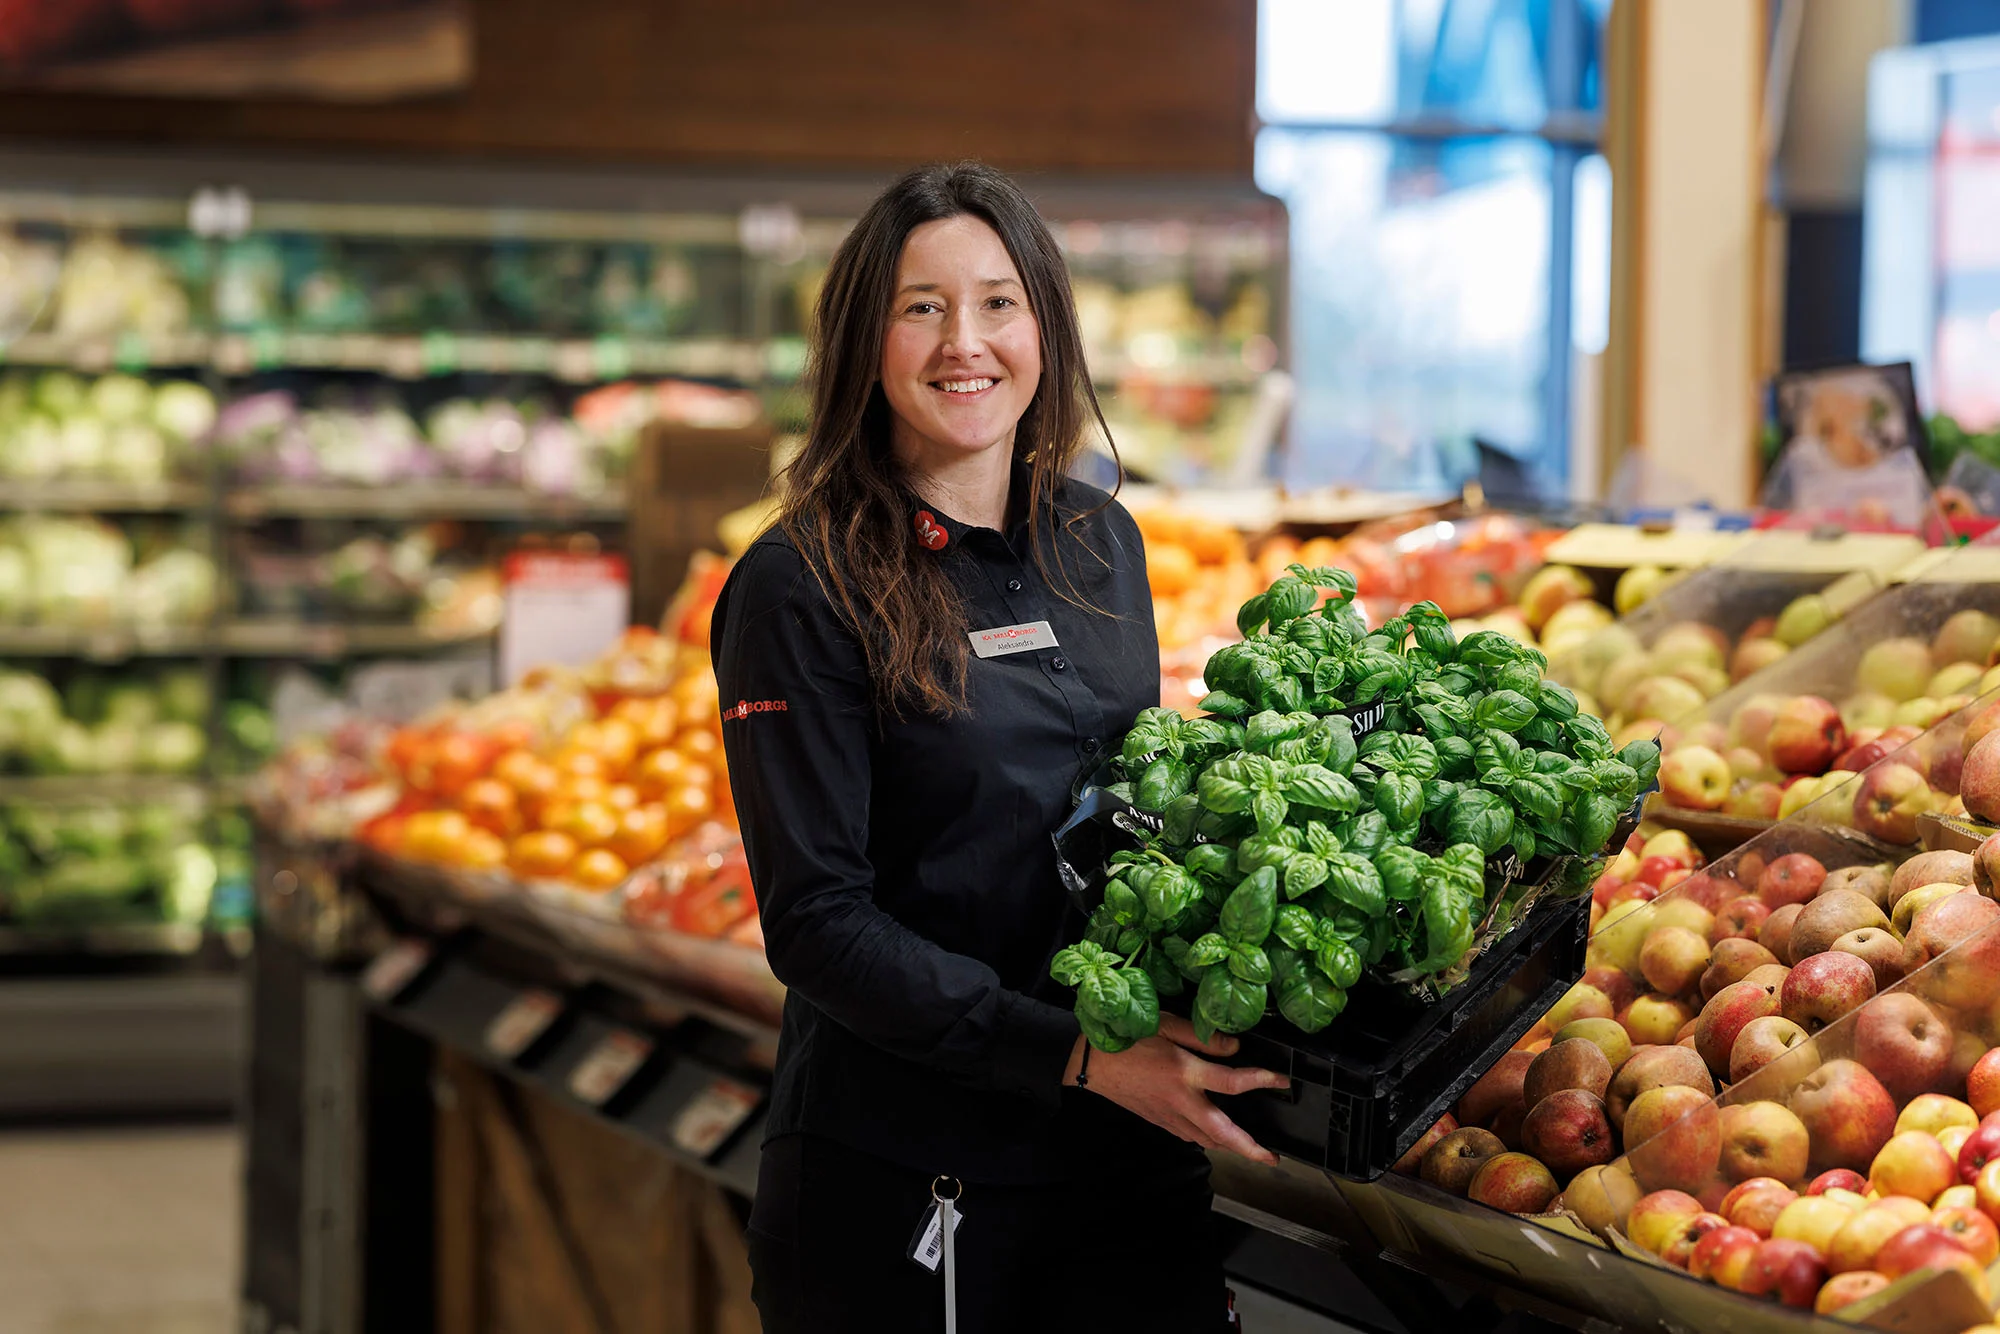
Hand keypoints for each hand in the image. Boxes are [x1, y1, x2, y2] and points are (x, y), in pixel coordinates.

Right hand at [1064, 1015, 1289, 1165]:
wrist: (1090, 1063)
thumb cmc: (1126, 1038)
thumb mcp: (1166, 1024)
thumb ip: (1202, 1036)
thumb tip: (1234, 1047)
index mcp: (1185, 1073)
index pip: (1232, 1082)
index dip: (1261, 1080)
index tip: (1281, 1080)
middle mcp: (1181, 1100)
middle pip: (1224, 1133)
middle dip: (1250, 1149)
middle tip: (1271, 1159)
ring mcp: (1169, 1115)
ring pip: (1207, 1140)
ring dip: (1230, 1146)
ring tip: (1248, 1147)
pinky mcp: (1158, 1121)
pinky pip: (1188, 1136)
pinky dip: (1206, 1138)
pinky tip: (1211, 1133)